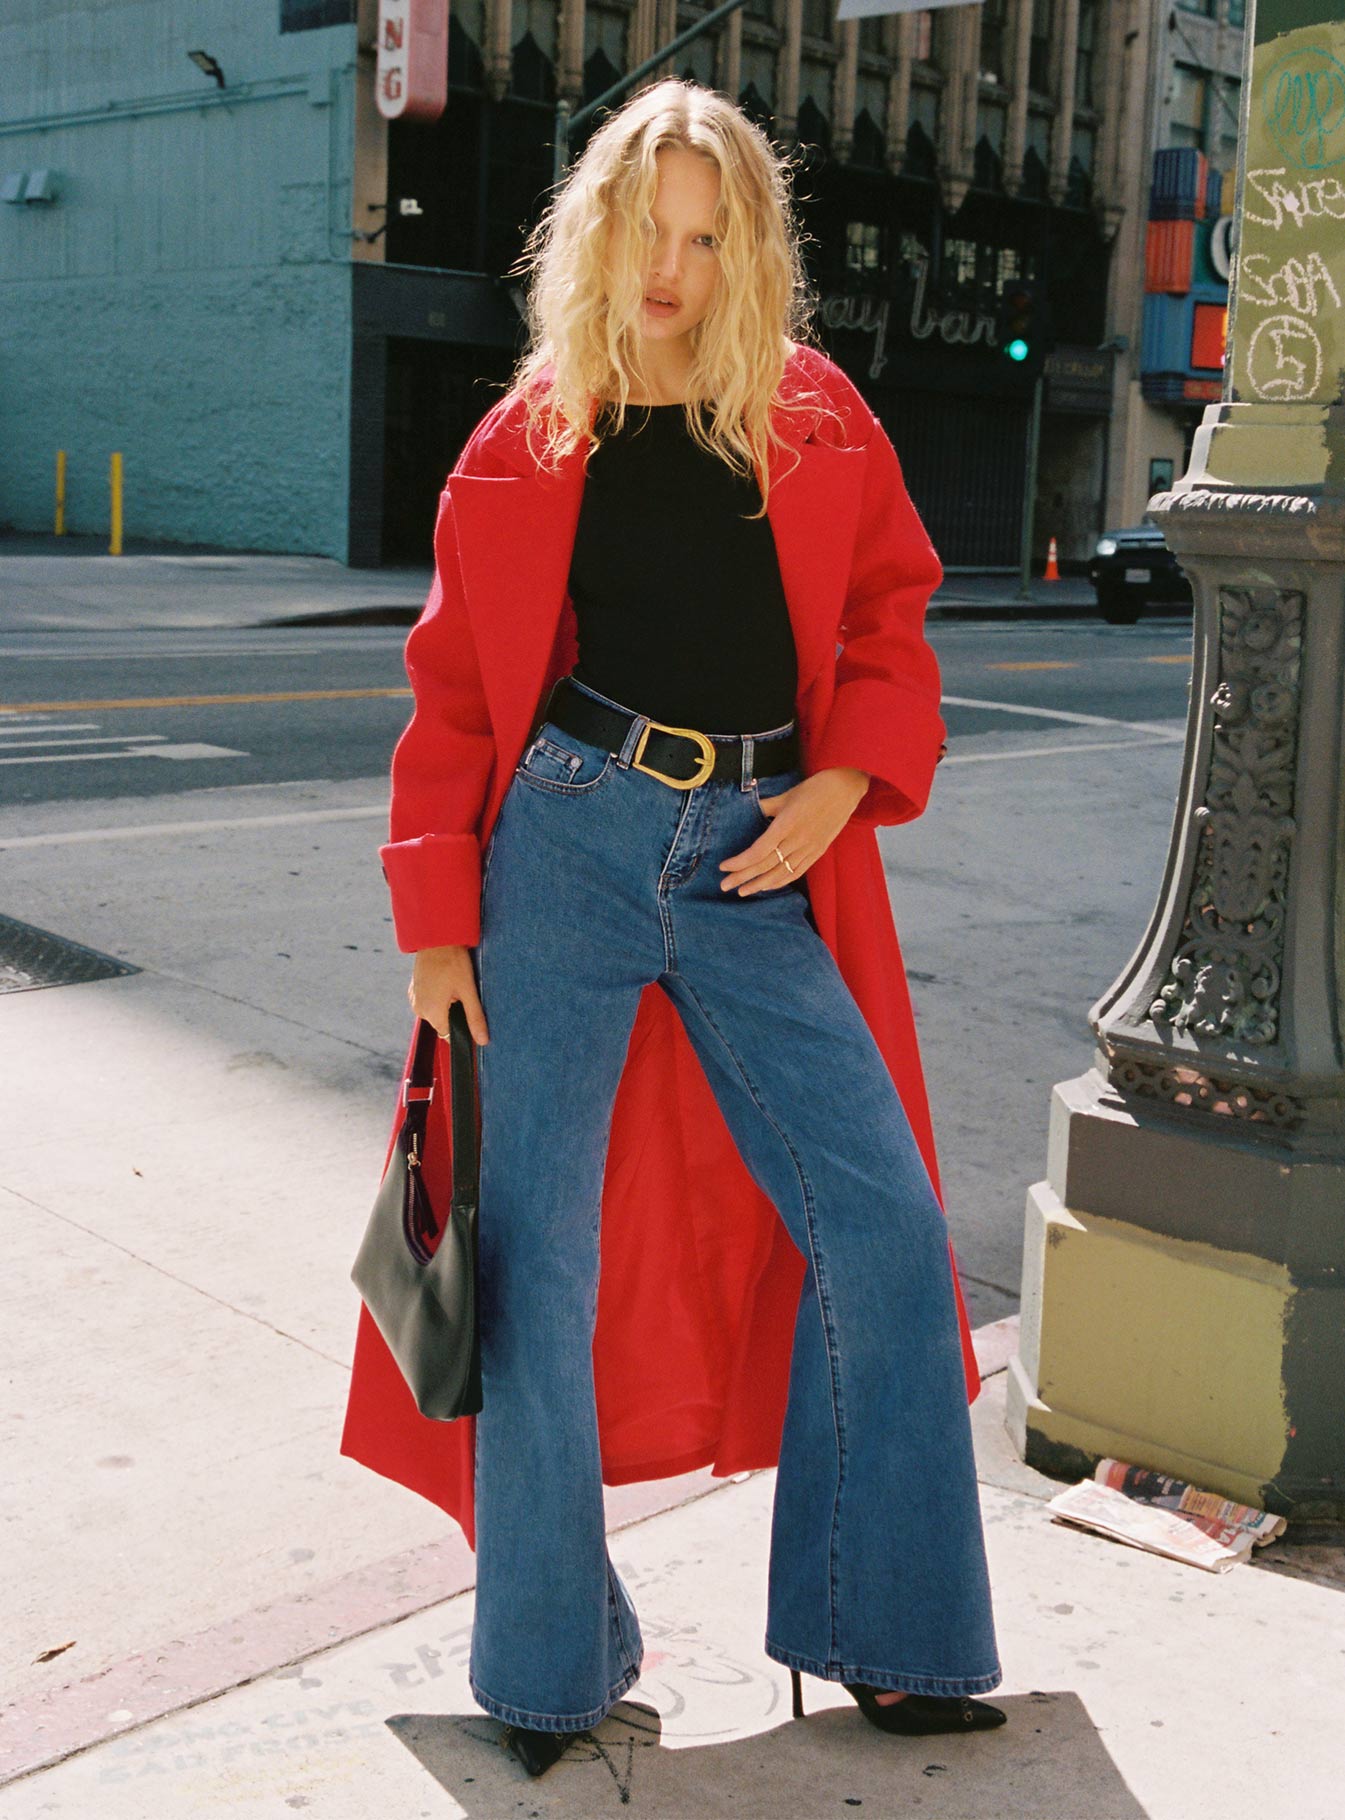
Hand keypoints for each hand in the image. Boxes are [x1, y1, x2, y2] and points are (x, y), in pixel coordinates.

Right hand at [409, 944, 489, 1044]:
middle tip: (463, 993)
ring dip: (446, 1004)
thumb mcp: (468, 990)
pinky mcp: (414, 990)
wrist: (436, 938)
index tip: (470, 1015)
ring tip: (453, 984)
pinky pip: (429, 1001)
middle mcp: (419, 1009)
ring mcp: (414, 999)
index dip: (462, 1029)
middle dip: (454, 1014)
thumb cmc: (452, 962)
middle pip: (442, 1023)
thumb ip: (474, 1018)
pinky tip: (445, 981)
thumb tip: (482, 1040)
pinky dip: (438, 996)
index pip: (449, 1035)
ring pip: (436, 1012)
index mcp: (432, 1012)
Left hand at [718, 766, 868, 895]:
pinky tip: (767, 886)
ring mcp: (809, 848)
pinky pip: (797, 872)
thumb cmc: (814, 788)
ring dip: (760, 884)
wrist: (845, 789)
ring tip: (743, 891)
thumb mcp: (785, 795)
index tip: (724, 866)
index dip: (740, 862)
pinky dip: (781, 881)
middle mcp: (798, 840)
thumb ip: (764, 807)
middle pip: (766, 865)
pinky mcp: (818, 852)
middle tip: (725, 886)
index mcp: (787, 824)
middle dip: (743, 877)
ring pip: (781, 872)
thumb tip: (744, 811)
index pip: (759, 851)